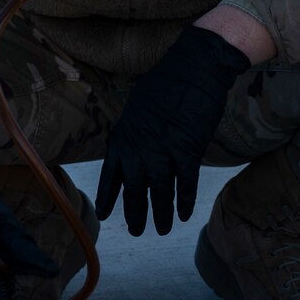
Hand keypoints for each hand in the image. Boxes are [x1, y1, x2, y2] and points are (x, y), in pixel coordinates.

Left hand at [97, 25, 250, 237]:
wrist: (194, 68)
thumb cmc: (167, 82)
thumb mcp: (138, 106)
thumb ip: (134, 131)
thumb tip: (133, 148)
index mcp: (124, 135)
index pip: (110, 174)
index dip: (108, 196)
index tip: (105, 213)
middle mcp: (139, 147)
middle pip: (134, 189)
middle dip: (134, 213)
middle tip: (135, 231)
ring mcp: (163, 150)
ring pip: (159, 192)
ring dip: (159, 214)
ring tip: (160, 230)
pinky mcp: (187, 150)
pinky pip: (185, 183)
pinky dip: (184, 201)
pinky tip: (183, 215)